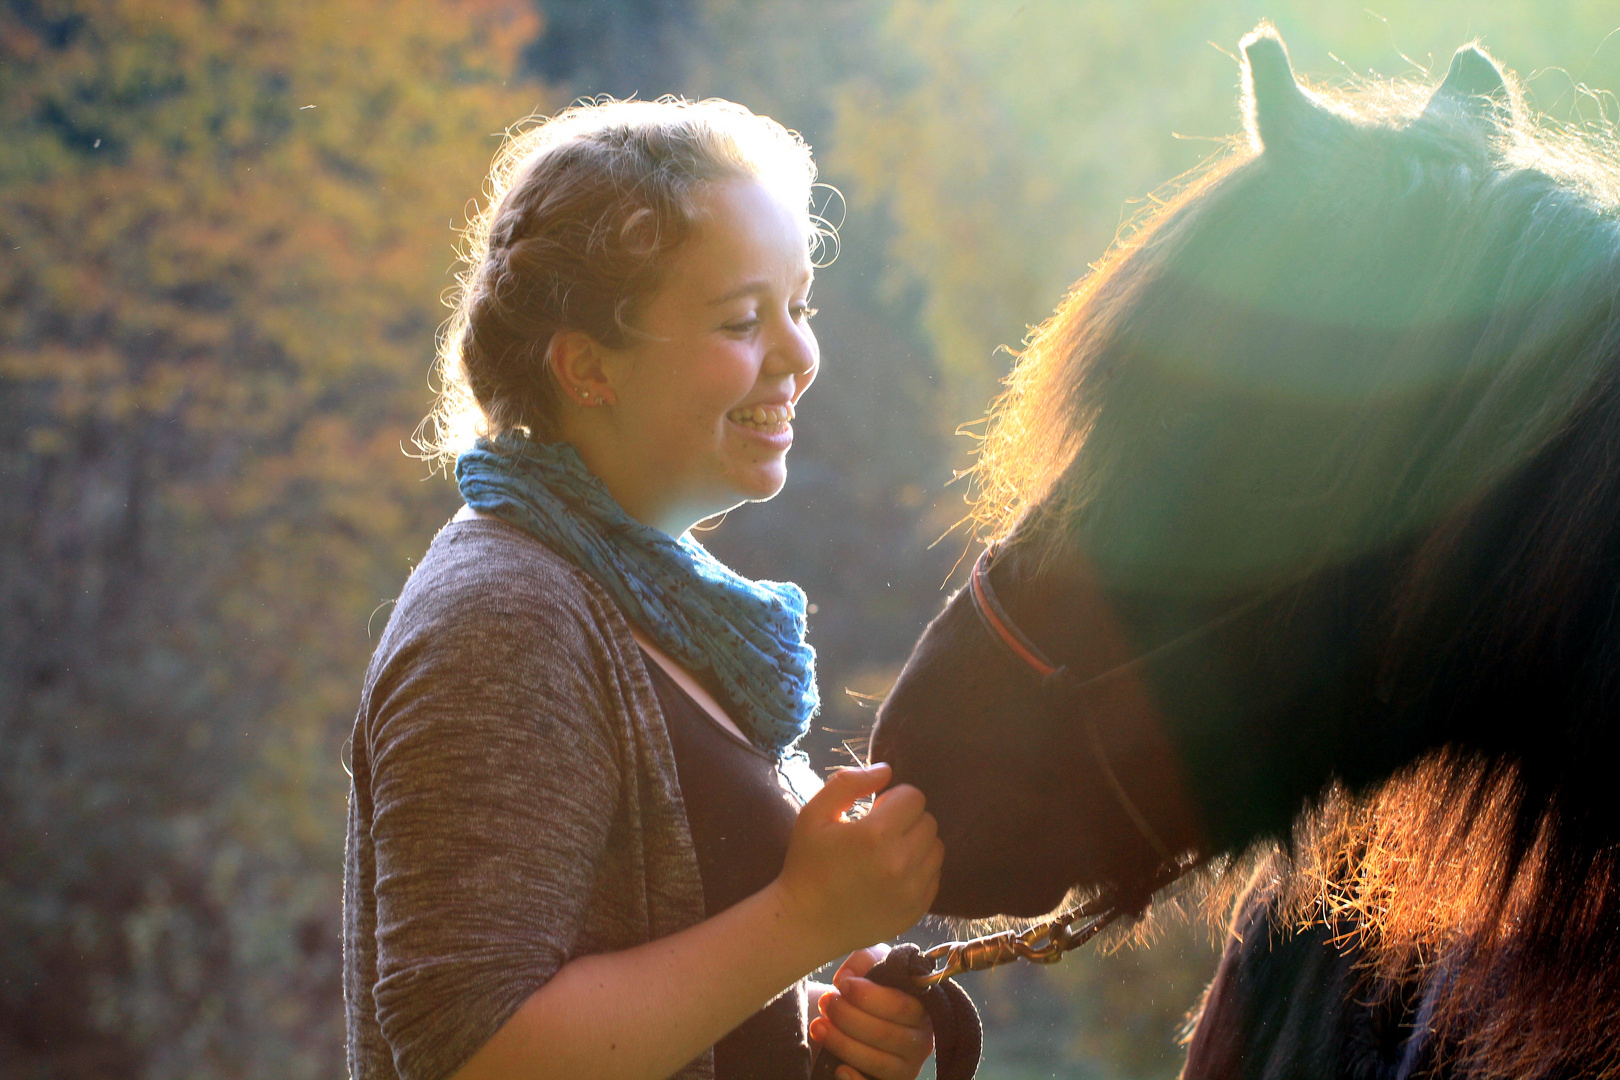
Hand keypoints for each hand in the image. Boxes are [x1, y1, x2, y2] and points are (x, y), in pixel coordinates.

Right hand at [773, 763, 942, 959]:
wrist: (805, 923)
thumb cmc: (807, 864)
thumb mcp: (814, 814)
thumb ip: (848, 783)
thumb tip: (886, 770)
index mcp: (876, 834)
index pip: (914, 797)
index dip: (894, 799)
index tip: (875, 811)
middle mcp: (901, 862)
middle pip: (928, 821)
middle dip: (907, 820)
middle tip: (880, 832)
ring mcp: (912, 890)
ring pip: (936, 848)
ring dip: (916, 844)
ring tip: (888, 853)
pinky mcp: (917, 910)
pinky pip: (935, 876)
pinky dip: (919, 870)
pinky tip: (892, 875)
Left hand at [810, 944, 933, 1079]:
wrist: (860, 1019)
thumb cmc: (871, 990)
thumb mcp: (873, 965)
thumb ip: (865, 959)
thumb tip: (847, 978)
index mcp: (922, 1009)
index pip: (899, 1005)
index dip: (867, 995)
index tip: (842, 985)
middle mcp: (921, 1041)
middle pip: (884, 1033)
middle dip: (847, 1016)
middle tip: (825, 1002)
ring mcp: (907, 1068)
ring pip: (875, 1060)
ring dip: (841, 1042)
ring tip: (818, 1026)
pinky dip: (853, 1078)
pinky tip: (838, 1066)